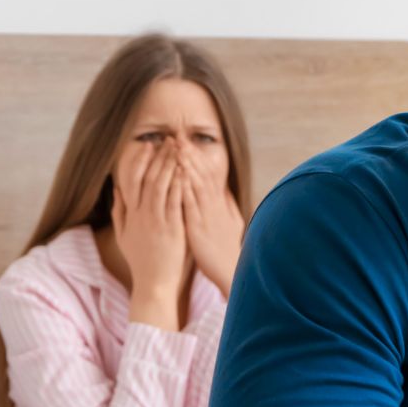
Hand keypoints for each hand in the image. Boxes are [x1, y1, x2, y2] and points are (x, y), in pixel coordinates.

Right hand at [111, 141, 186, 329]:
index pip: (133, 180)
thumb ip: (119, 211)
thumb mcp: (123, 235)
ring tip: (178, 148)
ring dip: (170, 165)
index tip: (148, 145)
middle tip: (168, 139)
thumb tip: (115, 189)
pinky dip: (179, 184)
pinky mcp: (172, 229)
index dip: (140, 160)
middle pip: (148, 178)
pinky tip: (185, 170)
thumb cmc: (142, 261)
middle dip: (159, 156)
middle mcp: (142, 215)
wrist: (153, 284)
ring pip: (162, 186)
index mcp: (131, 215)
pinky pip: (175, 202)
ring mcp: (156, 222)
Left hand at [180, 148, 243, 297]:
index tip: (187, 140)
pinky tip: (176, 176)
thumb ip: (226, 203)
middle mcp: (213, 205)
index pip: (208, 173)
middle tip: (178, 135)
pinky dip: (183, 188)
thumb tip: (223, 187)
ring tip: (176, 147)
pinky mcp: (198, 227)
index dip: (197, 155)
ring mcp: (206, 215)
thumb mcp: (231, 222)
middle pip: (201, 173)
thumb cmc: (228, 249)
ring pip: (196, 184)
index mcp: (218, 203)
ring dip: (186, 165)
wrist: (230, 271)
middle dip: (189, 153)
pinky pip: (189, 204)